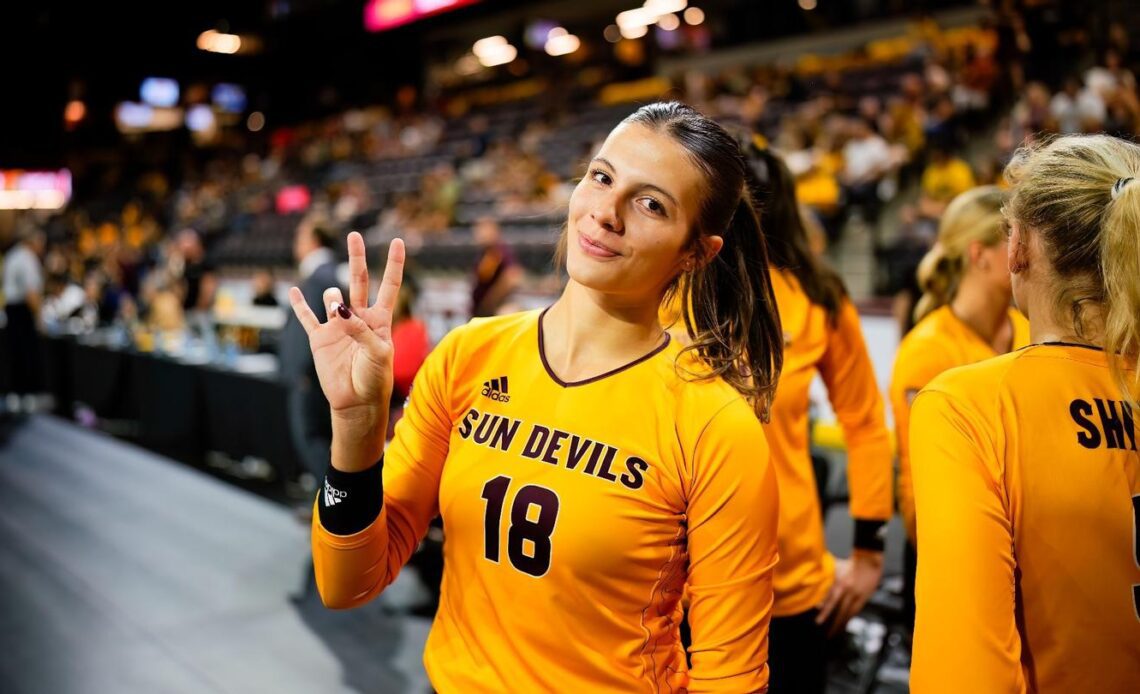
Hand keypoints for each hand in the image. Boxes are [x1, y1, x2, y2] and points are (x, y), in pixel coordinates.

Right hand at [289, 232, 404, 468]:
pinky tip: (294, 291)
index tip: (398, 242)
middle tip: (354, 235)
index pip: (389, 286)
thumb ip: (361, 331)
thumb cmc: (375, 379)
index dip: (394, 264)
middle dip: (357, 257)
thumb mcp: (378, 354)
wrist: (356, 403)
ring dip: (333, 298)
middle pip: (358, 280)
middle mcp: (358, 318)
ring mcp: (338, 327)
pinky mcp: (320, 339)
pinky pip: (307, 318)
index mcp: (379, 320)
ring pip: (333, 298)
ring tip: (338, 309)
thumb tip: (339, 308)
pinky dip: (300, 305)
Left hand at [815, 550, 883, 636]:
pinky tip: (845, 623)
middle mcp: (850, 592)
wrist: (868, 561)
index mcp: (841, 584)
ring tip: (836, 632)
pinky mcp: (864, 598)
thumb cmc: (849, 564)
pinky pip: (856, 611)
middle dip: (834, 624)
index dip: (825, 613)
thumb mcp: (836, 569)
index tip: (818, 623)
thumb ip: (826, 578)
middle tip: (828, 635)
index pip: (831, 602)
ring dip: (842, 624)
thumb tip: (814, 585)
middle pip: (841, 612)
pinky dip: (849, 618)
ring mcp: (858, 596)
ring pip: (849, 614)